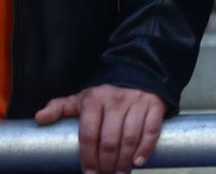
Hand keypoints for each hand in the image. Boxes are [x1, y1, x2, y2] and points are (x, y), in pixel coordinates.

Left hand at [35, 85, 165, 173]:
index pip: (89, 134)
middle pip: (110, 140)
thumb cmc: (106, 93)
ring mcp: (138, 101)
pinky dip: (146, 147)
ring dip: (125, 160)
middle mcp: (117, 100)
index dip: (88, 157)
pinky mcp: (155, 104)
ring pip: (130, 137)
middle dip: (106, 163)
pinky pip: (151, 129)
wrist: (137, 72)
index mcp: (95, 100)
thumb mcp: (81, 98)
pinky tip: (139, 161)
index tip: (88, 172)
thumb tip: (40, 118)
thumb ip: (60, 107)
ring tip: (120, 171)